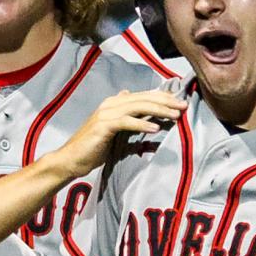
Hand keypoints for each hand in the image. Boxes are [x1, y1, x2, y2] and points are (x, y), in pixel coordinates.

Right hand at [54, 90, 185, 177]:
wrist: (71, 159)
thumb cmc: (94, 148)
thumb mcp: (116, 133)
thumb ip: (129, 121)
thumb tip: (144, 116)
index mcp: (115, 103)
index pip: (143, 96)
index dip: (163, 98)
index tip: (180, 103)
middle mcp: (111, 104)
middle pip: (143, 99)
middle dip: (165, 102)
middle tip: (183, 106)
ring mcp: (106, 114)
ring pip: (137, 107)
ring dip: (158, 111)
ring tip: (175, 116)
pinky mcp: (103, 126)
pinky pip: (126, 122)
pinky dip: (142, 124)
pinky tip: (156, 129)